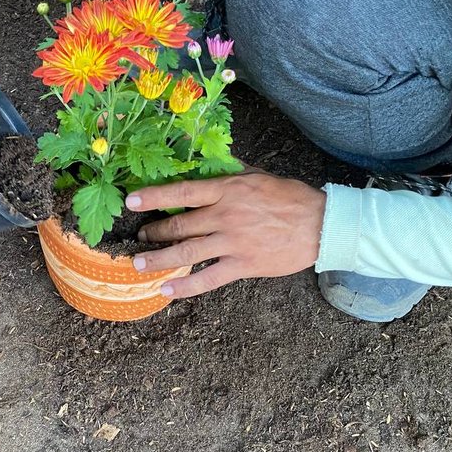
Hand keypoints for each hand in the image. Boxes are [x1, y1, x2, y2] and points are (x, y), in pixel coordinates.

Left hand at [126, 171, 325, 298]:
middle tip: (139, 237)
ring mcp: (233, 243)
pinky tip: (166, 290)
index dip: (153, 196)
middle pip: (179, 226)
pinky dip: (185, 287)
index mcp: (227, 190)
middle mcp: (225, 216)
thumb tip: (205, 161)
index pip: (182, 192)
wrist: (320, 225)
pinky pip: (207, 279)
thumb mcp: (256, 175)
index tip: (131, 201)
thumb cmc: (288, 197)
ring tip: (138, 264)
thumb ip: (228, 171)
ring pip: (186, 253)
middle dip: (154, 232)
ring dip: (158, 260)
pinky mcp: (243, 265)